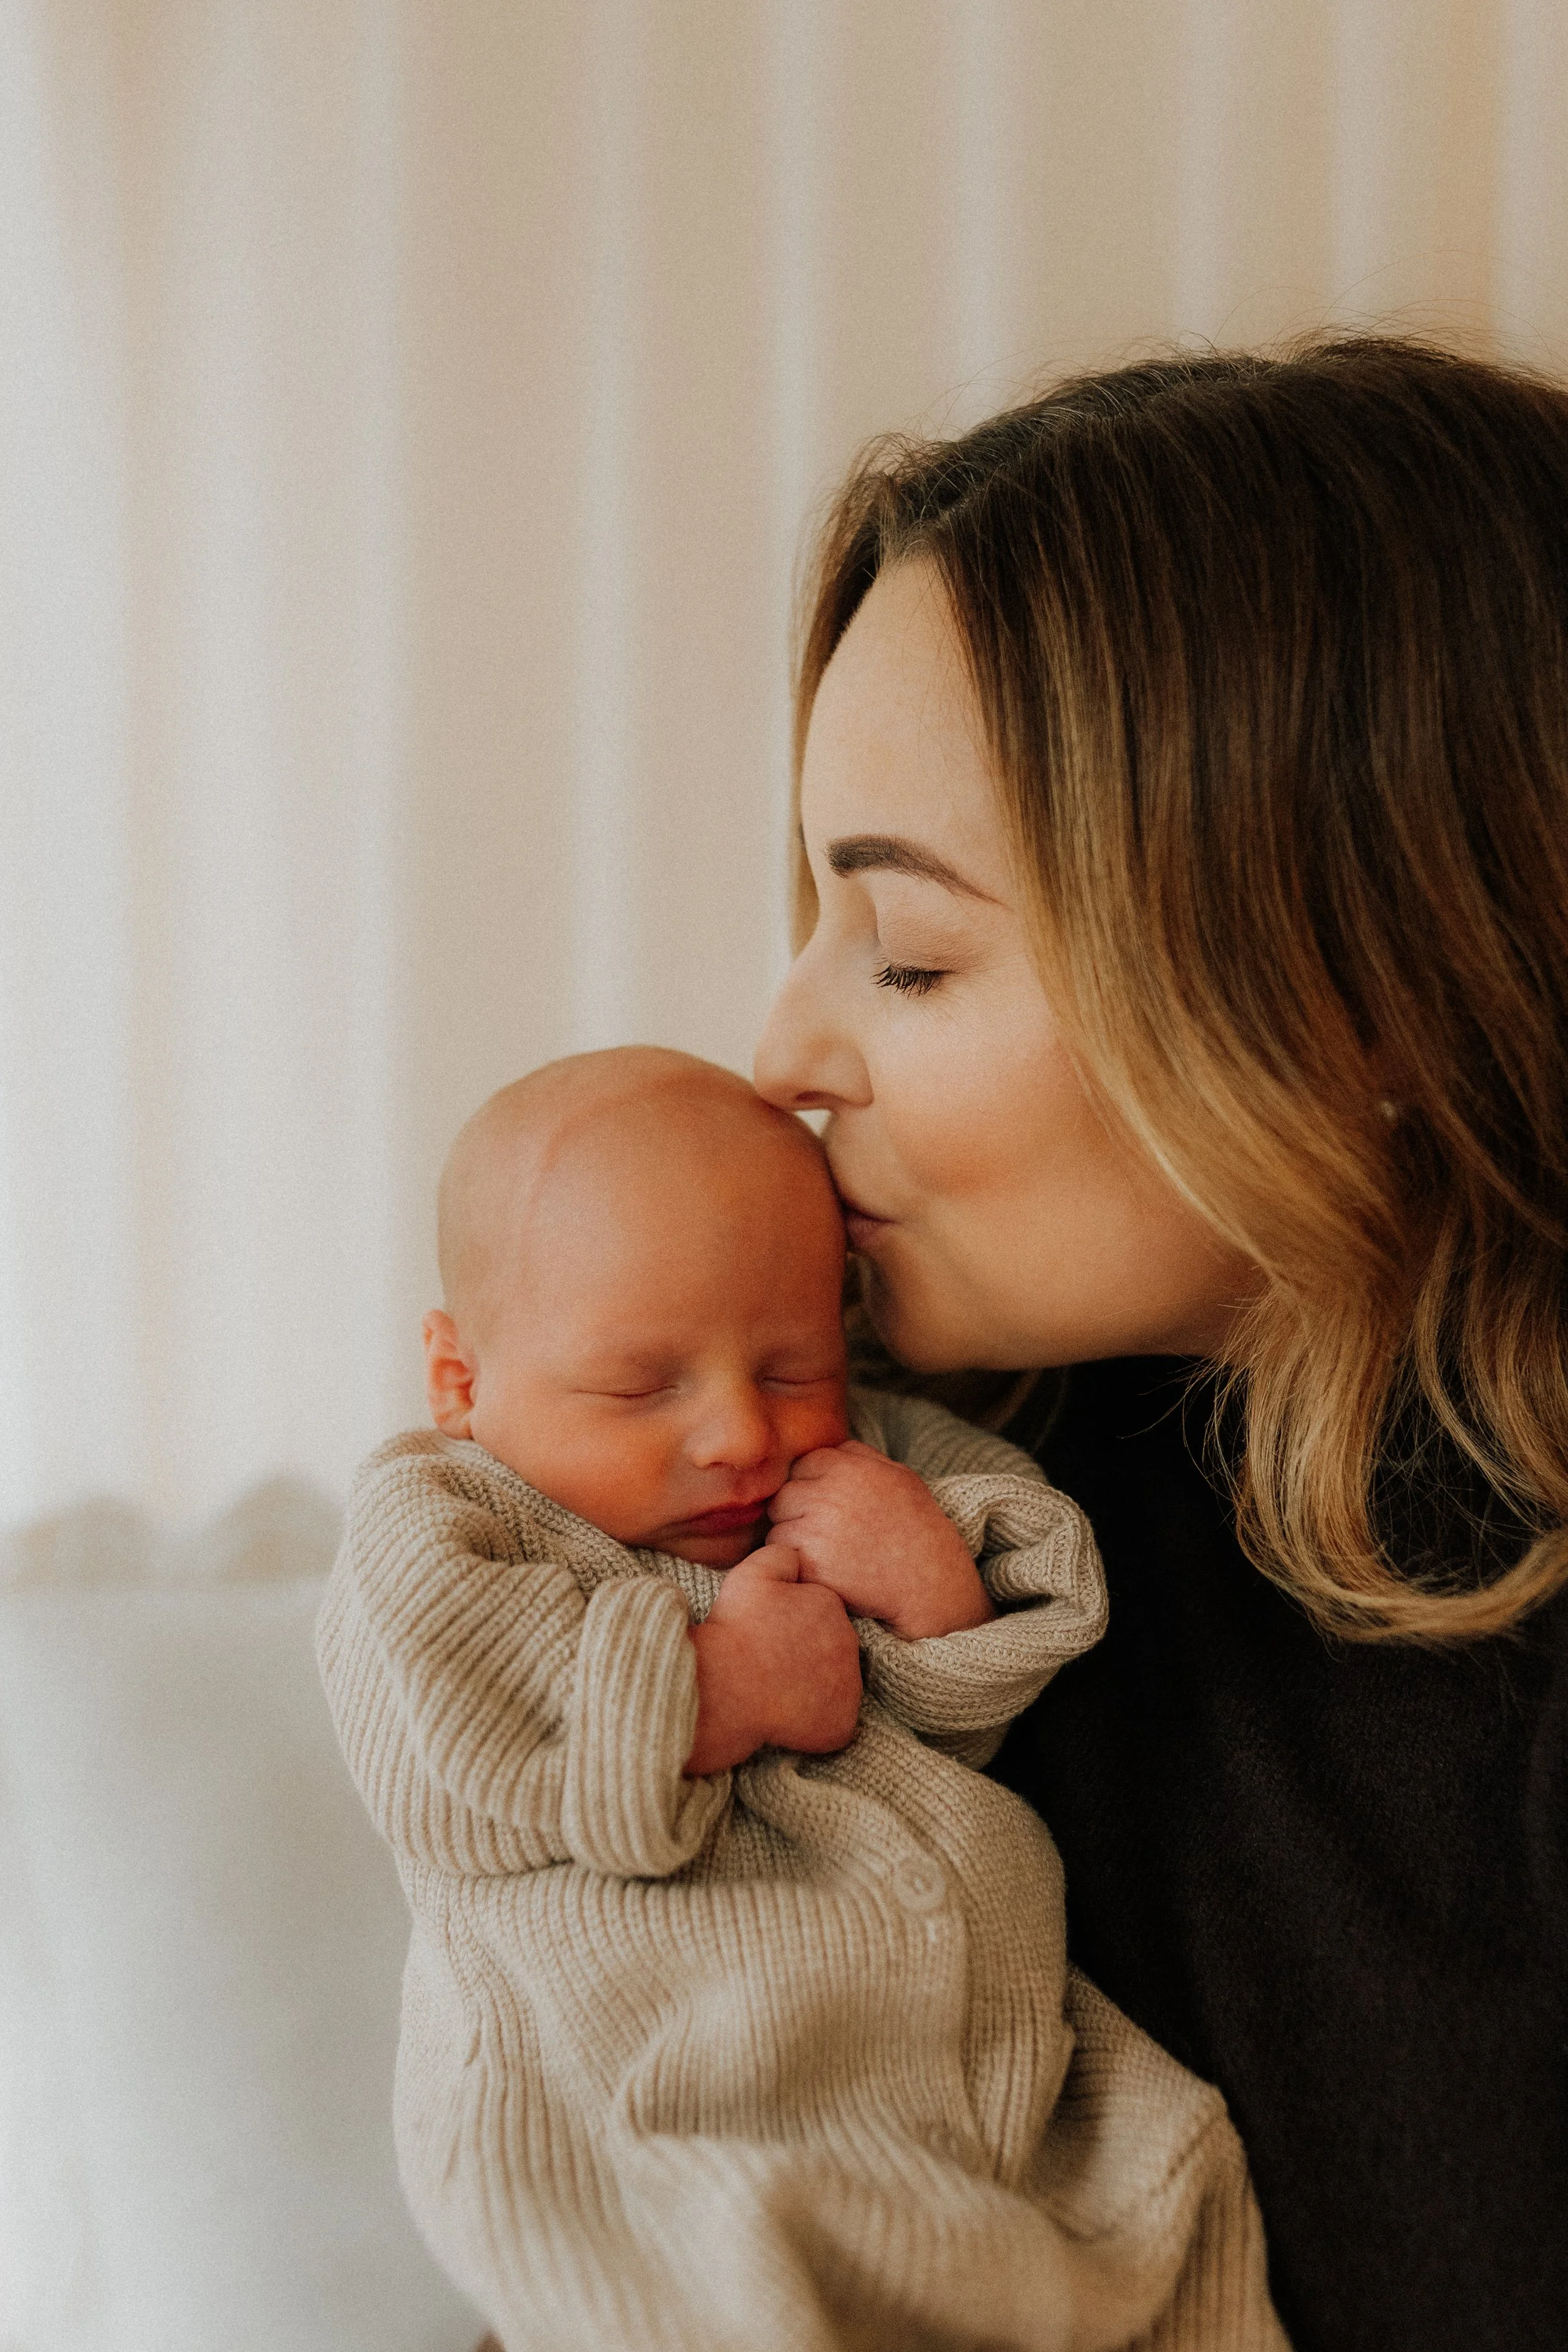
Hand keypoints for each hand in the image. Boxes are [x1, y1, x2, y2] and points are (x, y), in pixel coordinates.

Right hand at [683, 1543, 862, 1775]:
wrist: (724, 1686)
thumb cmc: (735, 1631)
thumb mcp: (753, 1574)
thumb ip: (781, 1555)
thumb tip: (797, 1551)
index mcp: (830, 1606)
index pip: (821, 1614)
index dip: (795, 1626)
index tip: (773, 1636)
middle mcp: (849, 1644)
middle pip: (832, 1649)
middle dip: (809, 1656)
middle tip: (774, 1664)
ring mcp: (848, 1687)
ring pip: (836, 1684)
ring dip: (815, 1688)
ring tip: (778, 1691)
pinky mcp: (841, 1724)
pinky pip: (835, 1723)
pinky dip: (818, 1723)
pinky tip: (788, 1716)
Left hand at [765, 1441, 994, 1640]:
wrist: (930, 1581)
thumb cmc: (917, 1527)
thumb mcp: (899, 1476)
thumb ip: (861, 1455)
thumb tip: (831, 1448)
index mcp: (848, 1469)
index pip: (802, 1465)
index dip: (812, 1486)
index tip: (829, 1506)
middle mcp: (828, 1495)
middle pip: (783, 1496)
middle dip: (797, 1512)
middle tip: (824, 1531)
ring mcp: (816, 1530)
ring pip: (777, 1528)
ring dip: (793, 1540)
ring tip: (827, 1552)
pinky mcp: (810, 1564)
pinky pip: (782, 1557)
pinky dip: (796, 1564)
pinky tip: (824, 1569)